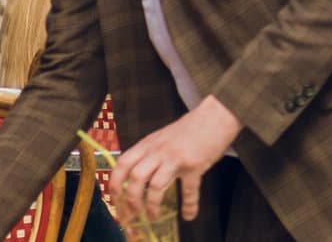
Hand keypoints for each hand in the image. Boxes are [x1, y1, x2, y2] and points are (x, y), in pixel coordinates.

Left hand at [111, 95, 240, 223]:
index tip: (114, 199)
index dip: (115, 184)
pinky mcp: (195, 165)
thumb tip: (138, 175)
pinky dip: (189, 205)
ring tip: (152, 216)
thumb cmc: (191, 127)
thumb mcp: (163, 136)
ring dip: (152, 205)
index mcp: (148, 144)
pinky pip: (189, 189)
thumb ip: (150, 152)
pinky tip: (189, 215)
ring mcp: (176, 158)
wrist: (217, 115)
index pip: (123, 164)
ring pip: (156, 186)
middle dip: (131, 200)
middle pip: (136, 178)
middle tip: (132, 214)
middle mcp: (159, 151)